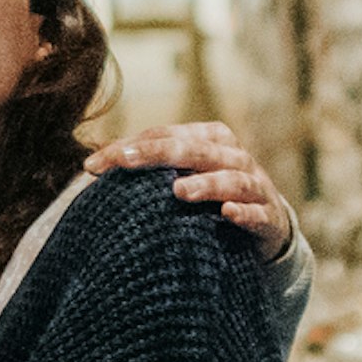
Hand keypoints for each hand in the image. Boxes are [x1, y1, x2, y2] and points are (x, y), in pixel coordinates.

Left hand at [88, 120, 295, 255]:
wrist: (269, 225)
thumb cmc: (216, 196)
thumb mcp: (188, 174)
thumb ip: (152, 168)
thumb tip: (92, 168)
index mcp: (210, 139)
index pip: (164, 136)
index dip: (128, 147)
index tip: (92, 166)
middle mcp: (233, 156)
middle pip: (195, 150)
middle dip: (158, 154)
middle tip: (124, 163)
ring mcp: (255, 186)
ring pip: (231, 178)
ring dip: (206, 184)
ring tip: (178, 191)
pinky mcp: (268, 217)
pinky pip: (257, 214)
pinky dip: (244, 212)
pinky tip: (228, 213)